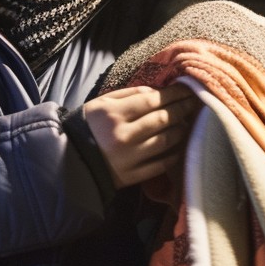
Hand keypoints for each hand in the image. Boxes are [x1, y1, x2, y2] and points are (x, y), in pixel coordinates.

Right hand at [82, 83, 198, 188]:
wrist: (68, 161)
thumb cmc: (88, 126)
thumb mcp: (102, 103)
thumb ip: (129, 94)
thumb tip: (157, 92)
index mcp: (114, 114)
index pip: (153, 100)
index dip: (174, 93)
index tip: (188, 88)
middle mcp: (123, 135)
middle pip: (163, 119)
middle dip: (183, 109)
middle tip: (196, 102)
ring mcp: (129, 158)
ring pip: (165, 141)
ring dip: (181, 130)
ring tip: (188, 122)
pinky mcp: (131, 177)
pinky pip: (160, 165)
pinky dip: (173, 154)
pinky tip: (179, 145)